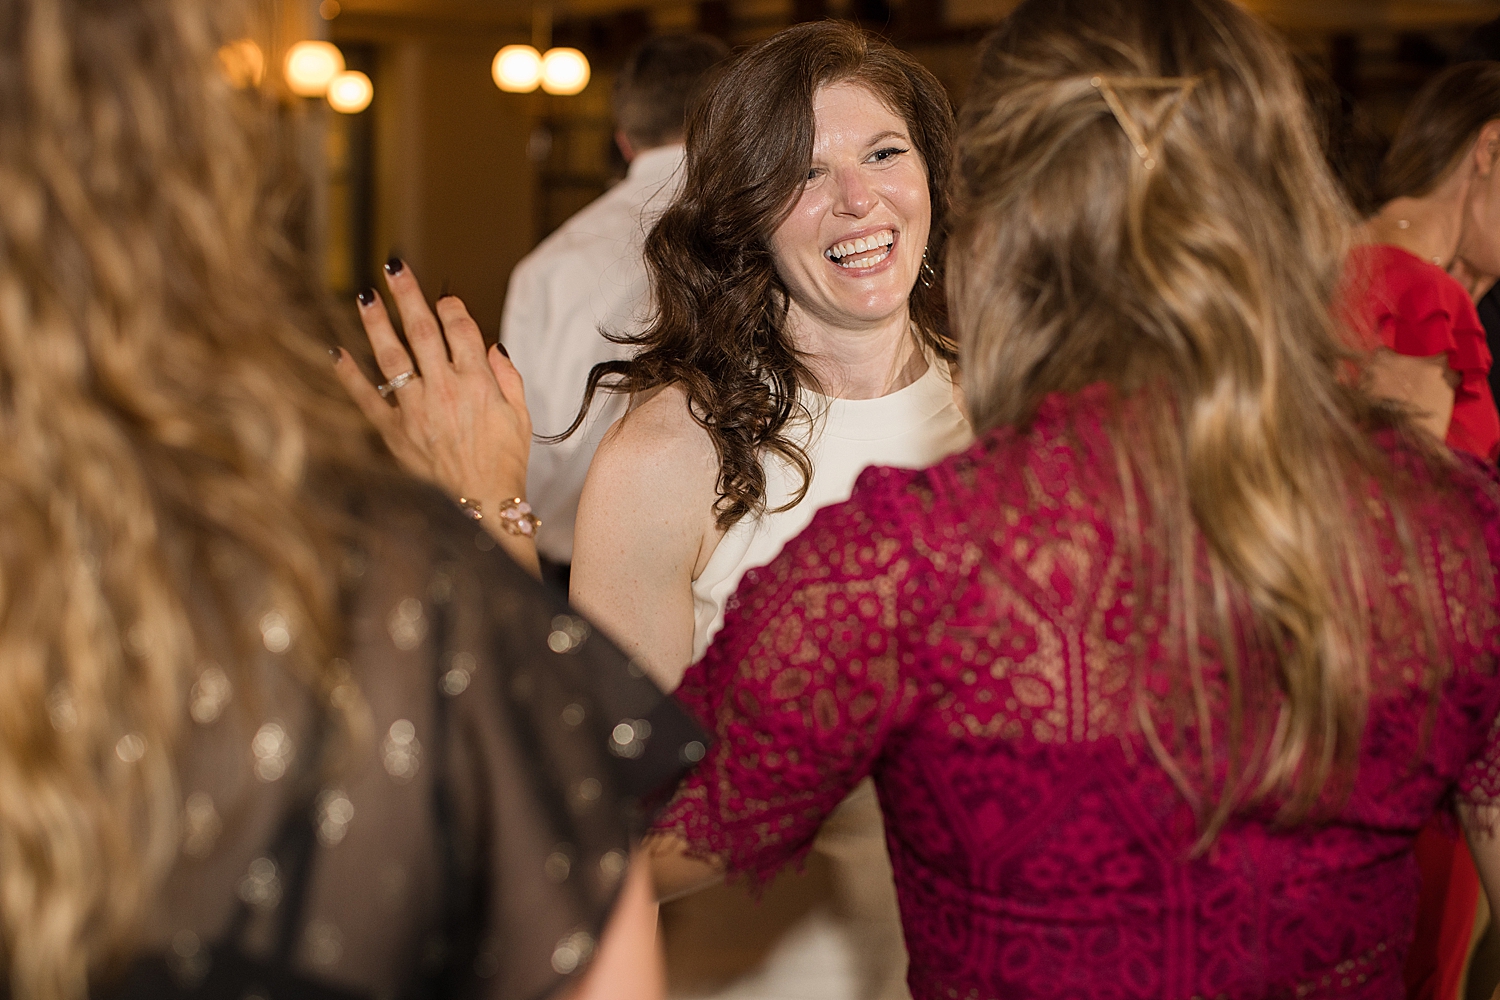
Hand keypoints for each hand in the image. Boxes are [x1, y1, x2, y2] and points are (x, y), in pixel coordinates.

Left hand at [334, 259, 532, 526]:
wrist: (482, 504)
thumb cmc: (505, 462)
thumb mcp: (521, 416)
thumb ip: (507, 377)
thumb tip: (490, 347)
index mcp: (478, 383)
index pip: (460, 329)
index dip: (451, 307)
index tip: (444, 297)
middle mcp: (445, 390)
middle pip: (422, 331)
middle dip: (408, 295)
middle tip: (395, 268)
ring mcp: (416, 410)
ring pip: (391, 356)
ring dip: (376, 323)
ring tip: (366, 297)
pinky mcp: (395, 431)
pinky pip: (367, 397)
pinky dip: (349, 374)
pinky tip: (336, 352)